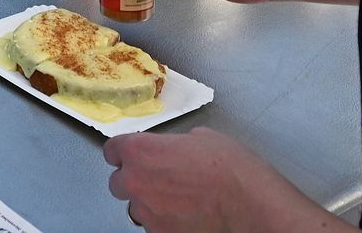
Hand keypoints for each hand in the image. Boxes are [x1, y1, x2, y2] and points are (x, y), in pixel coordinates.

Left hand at [105, 128, 337, 231]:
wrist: (248, 204)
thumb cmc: (229, 168)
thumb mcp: (202, 138)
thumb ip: (175, 144)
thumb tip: (175, 150)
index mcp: (141, 151)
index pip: (112, 150)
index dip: (123, 152)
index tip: (131, 154)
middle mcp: (136, 182)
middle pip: (118, 182)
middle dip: (135, 180)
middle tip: (158, 180)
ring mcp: (146, 213)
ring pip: (136, 208)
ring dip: (150, 203)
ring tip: (177, 201)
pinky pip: (154, 226)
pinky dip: (165, 222)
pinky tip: (185, 216)